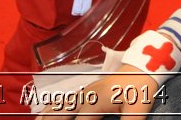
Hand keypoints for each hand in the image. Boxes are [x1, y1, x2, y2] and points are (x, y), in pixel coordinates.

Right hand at [41, 68, 160, 119]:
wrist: (144, 65)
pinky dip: (56, 104)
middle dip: (51, 117)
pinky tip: (50, 109)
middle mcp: (87, 96)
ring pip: (63, 103)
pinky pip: (68, 98)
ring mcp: (87, 91)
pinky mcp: (90, 89)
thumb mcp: (137, 110)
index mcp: (95, 103)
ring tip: (37, 119)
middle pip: (63, 110)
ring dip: (49, 112)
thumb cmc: (141, 88)